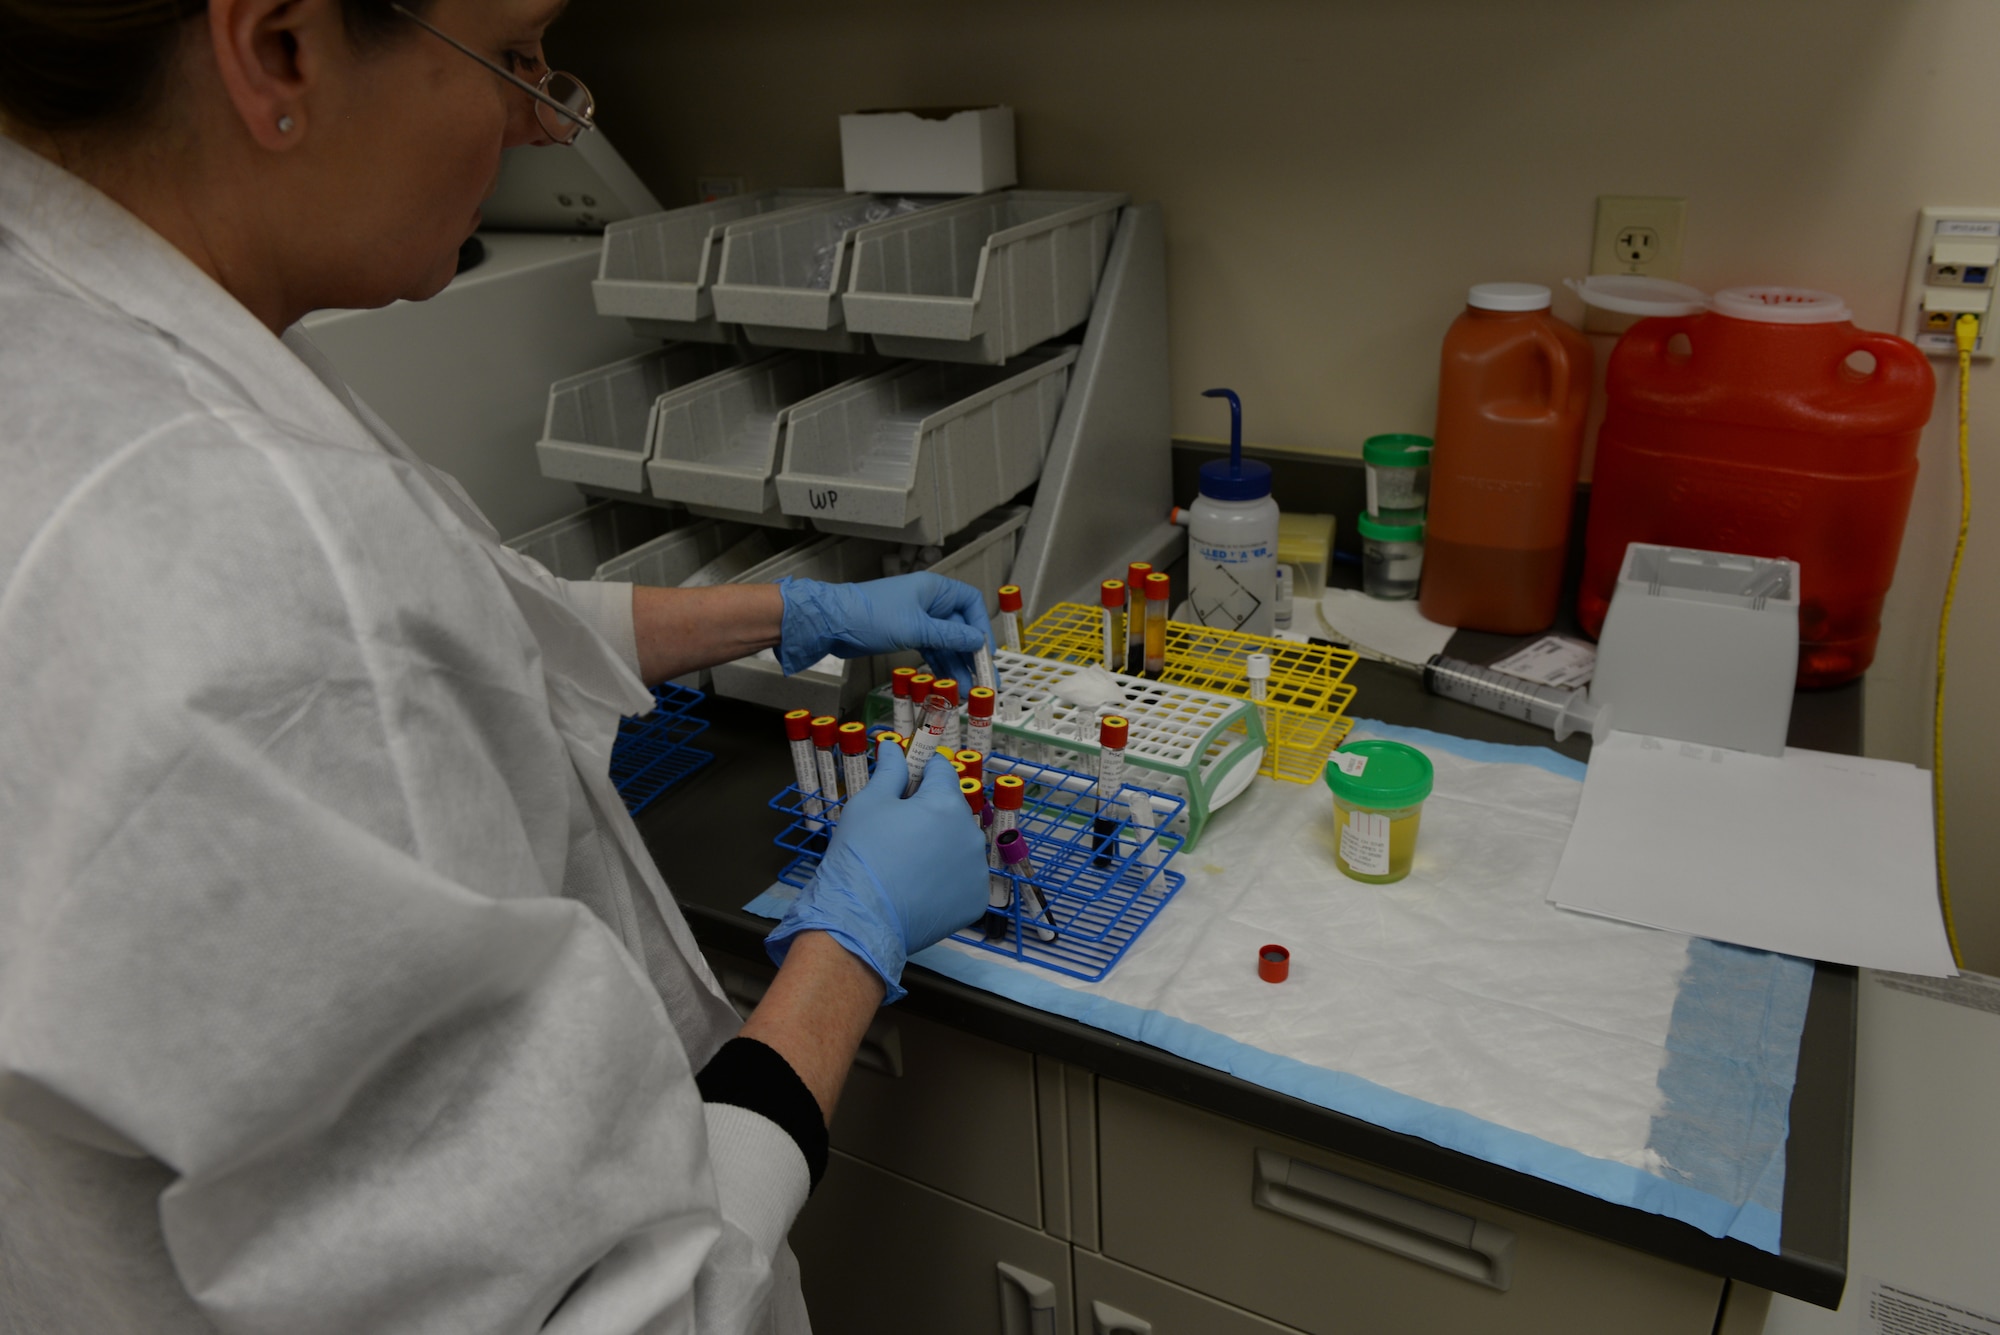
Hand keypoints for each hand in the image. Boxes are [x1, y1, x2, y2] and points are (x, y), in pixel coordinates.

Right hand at [766, 739, 988, 1002]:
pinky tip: (920, 887)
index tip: (905, 780)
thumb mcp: (868, 803)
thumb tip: (894, 745)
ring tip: (906, 864)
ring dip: (940, 846)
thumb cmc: (861, 854)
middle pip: (951, 810)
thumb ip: (889, 770)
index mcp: (946, 804)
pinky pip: (963, 879)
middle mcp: (971, 834)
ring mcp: (977, 871)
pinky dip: (946, 880)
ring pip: (959, 845)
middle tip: (896, 832)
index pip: (941, 771)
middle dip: (929, 813)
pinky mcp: (976, 901)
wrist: (861, 920)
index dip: (921, 771)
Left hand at [777, 574, 994, 685]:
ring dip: (956, 665)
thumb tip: (978, 641)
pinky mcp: (905, 633)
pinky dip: (939, 665)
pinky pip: (930, 649)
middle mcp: (929, 602)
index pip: (970, 603)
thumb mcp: (917, 628)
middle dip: (971, 654)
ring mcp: (917, 618)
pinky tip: (948, 682)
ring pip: (945, 642)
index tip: (986, 652)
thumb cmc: (873, 616)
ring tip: (965, 690)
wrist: (833, 623)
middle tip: (984, 680)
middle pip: (960, 626)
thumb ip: (950, 636)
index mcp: (934, 589)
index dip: (982, 627)